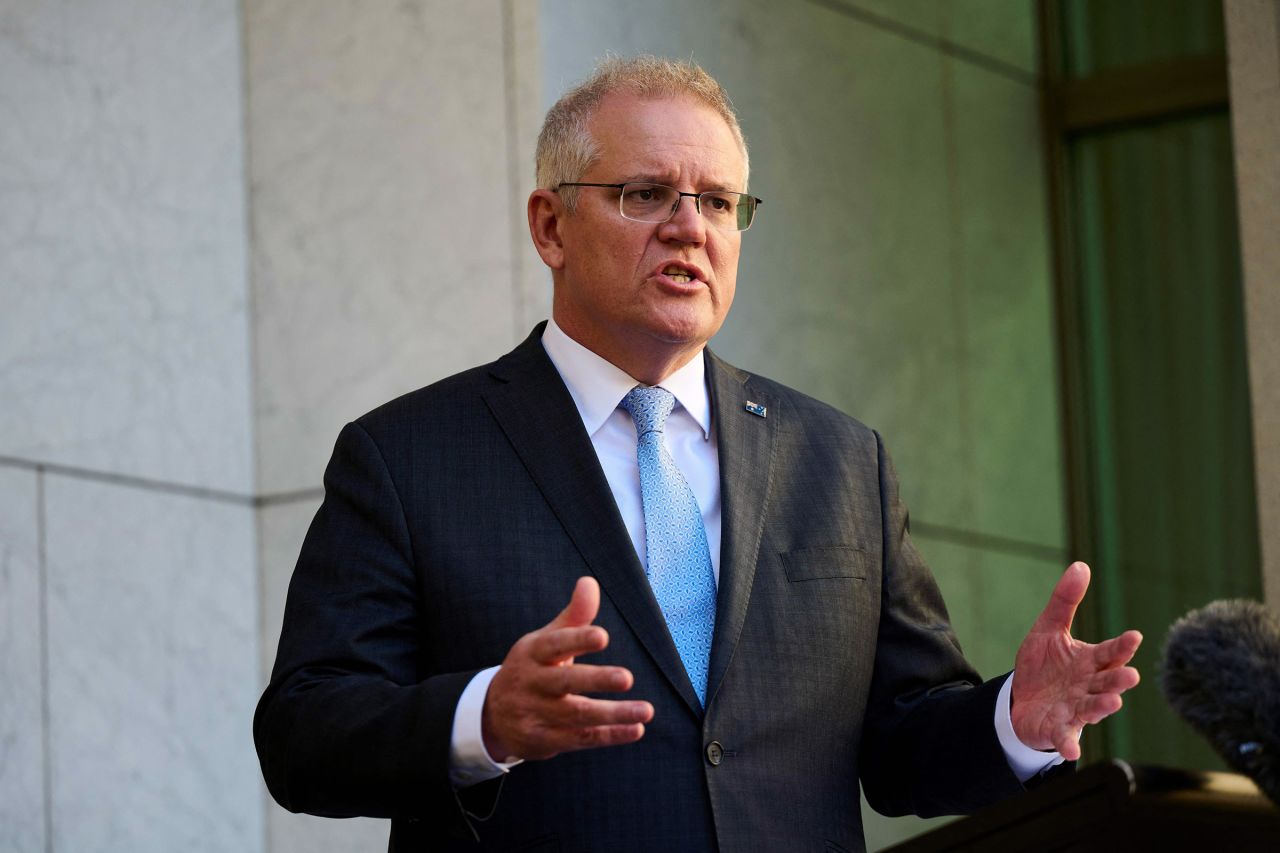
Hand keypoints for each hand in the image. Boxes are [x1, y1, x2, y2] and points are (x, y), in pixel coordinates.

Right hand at [482, 576, 653, 761]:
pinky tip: (636, 729)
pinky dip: (610, 735)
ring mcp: (535, 714)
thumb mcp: (545, 641)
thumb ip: (573, 617)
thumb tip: (590, 582)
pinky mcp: (543, 740)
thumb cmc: (531, 668)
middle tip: (627, 678)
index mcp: (533, 653)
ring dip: (613, 714)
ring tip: (646, 710)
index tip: (603, 636)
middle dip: (596, 680)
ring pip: (577, 715)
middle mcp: (532, 683)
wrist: (492, 715)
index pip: (555, 645)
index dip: (577, 640)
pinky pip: (581, 738)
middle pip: (565, 682)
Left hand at [1010, 562, 1141, 759]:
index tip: (1134, 636)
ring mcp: (1076, 709)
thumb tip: (1081, 565)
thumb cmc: (1044, 665)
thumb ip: (1065, 600)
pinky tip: (1072, 751)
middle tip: (1129, 675)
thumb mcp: (1049, 629)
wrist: (1021, 699)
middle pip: (1108, 682)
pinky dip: (1069, 744)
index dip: (1122, 646)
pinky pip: (1066, 738)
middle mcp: (1089, 686)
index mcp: (1090, 661)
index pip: (1111, 652)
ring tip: (1112, 703)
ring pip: (1093, 708)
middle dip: (1118, 679)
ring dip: (1102, 707)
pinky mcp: (1059, 729)